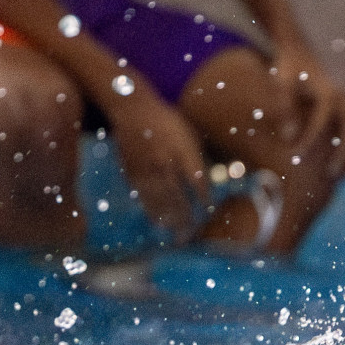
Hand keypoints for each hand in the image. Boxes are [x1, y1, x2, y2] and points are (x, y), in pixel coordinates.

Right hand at [107, 92, 206, 241]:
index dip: (204, 198)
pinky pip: (144, 197)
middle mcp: (165, 163)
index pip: (197, 181)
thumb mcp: (189, 133)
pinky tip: (158, 221)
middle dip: (186, 217)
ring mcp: (147, 169)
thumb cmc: (166, 121)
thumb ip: (198, 158)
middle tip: (192, 233)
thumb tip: (211, 180)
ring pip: (160, 200)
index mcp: (182, 151)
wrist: (132, 109)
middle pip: (178, 196)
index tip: (209, 210)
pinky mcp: (132, 173)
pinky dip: (152, 211)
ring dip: (170, 219)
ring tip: (177, 234)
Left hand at [271, 42, 344, 170]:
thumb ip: (284, 108)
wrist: (302, 55)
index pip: (321, 121)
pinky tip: (344, 172)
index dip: (310, 139)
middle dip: (341, 154)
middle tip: (328, 175)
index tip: (297, 156)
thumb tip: (287, 137)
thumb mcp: (283, 83)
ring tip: (340, 178)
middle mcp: (344, 101)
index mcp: (328, 93)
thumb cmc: (289, 70)